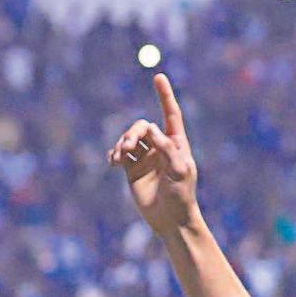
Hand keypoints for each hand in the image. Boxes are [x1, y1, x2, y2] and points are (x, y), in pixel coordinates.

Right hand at [107, 73, 198, 236]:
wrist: (170, 220)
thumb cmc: (181, 195)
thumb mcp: (179, 170)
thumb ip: (167, 147)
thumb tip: (151, 128)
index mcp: (176, 143)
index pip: (171, 114)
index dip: (165, 95)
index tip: (159, 77)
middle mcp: (160, 147)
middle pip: (143, 127)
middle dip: (134, 133)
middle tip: (128, 146)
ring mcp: (145, 157)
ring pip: (129, 138)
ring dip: (122, 143)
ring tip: (118, 157)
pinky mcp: (132, 170)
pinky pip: (120, 154)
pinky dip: (114, 154)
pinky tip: (113, 162)